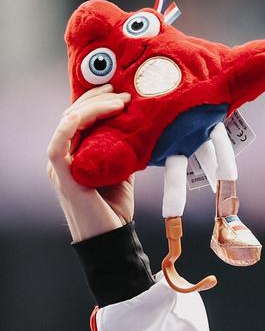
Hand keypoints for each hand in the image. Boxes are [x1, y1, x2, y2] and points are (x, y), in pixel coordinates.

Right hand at [46, 84, 133, 241]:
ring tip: (118, 102)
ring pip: (67, 124)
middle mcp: (63, 156)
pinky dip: (70, 126)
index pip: (78, 118)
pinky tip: (87, 115)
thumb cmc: (114, 208)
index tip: (118, 92)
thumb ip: (122, 151)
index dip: (95, 101)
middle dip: (96, 99)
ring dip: (92, 108)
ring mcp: (59, 165)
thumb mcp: (122, 172)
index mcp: (74, 154)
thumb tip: (139, 129)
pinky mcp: (62, 176)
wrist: (111, 238)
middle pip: (71, 115)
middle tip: (121, 92)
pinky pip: (58, 145)